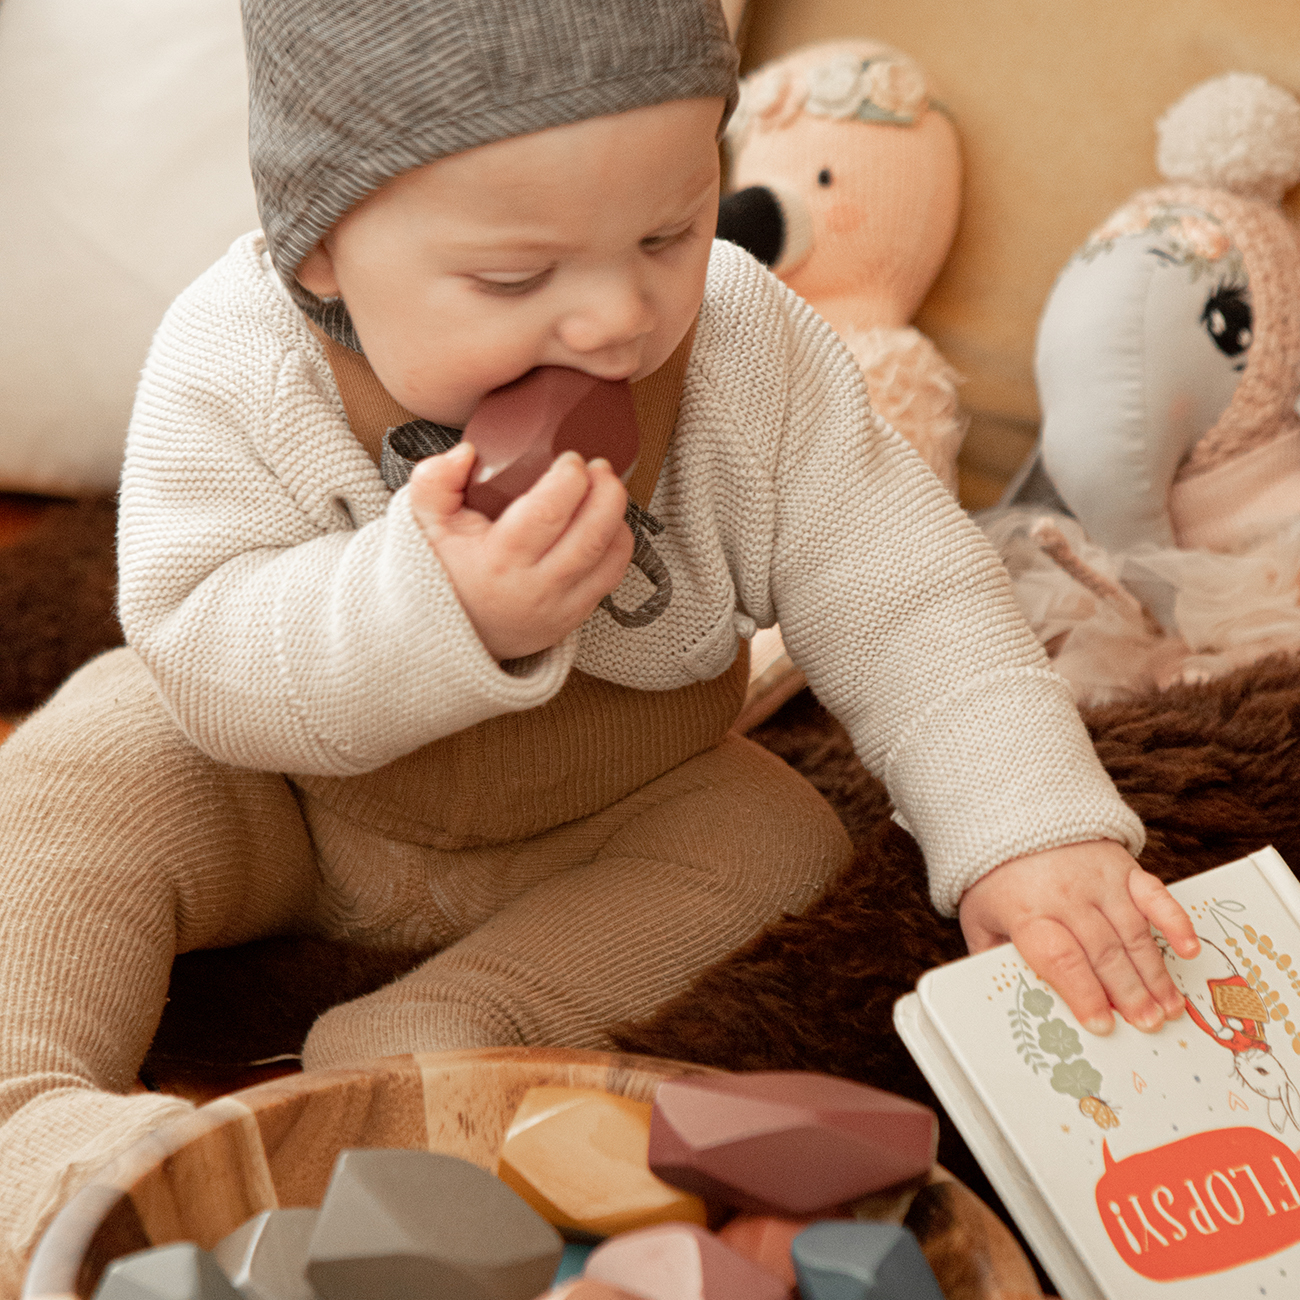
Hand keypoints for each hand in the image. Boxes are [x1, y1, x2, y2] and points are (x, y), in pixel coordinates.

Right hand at [409, 442, 633, 660]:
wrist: (449, 635)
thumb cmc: (444, 571)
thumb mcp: (425, 524)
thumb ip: (434, 481)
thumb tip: (467, 452)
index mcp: (497, 560)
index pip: (548, 512)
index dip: (570, 478)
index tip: (570, 458)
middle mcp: (534, 588)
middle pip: (591, 535)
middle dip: (606, 491)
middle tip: (600, 466)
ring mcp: (559, 607)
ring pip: (610, 557)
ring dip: (618, 516)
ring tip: (606, 489)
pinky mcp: (574, 617)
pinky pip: (611, 577)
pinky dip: (618, 544)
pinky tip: (608, 521)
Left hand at [958, 840, 1199, 1035]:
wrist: (1014, 817)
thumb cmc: (997, 880)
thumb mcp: (980, 919)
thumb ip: (995, 960)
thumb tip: (1016, 1004)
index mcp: (1027, 912)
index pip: (1060, 958)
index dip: (1083, 993)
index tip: (1101, 1024)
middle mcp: (1066, 895)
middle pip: (1103, 951)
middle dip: (1128, 994)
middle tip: (1148, 1026)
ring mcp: (1098, 880)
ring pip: (1133, 933)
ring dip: (1154, 974)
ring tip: (1169, 1008)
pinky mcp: (1123, 867)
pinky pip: (1154, 895)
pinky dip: (1175, 922)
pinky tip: (1189, 951)